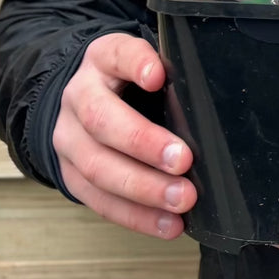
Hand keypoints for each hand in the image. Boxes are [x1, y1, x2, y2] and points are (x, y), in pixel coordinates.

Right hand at [53, 32, 195, 238]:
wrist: (79, 99)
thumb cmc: (127, 81)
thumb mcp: (144, 63)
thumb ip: (170, 75)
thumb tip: (209, 106)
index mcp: (102, 59)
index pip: (117, 54)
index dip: (136, 64)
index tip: (158, 76)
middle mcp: (79, 96)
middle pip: (102, 120)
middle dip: (144, 143)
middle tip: (183, 161)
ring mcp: (69, 139)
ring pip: (98, 167)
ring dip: (143, 189)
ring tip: (182, 200)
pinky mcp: (71, 175)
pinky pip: (100, 201)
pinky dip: (136, 217)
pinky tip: (167, 224)